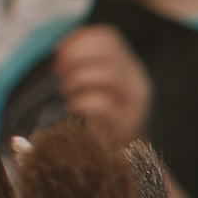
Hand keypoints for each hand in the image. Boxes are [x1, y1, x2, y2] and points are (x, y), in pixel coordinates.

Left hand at [52, 25, 150, 149]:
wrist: (129, 161)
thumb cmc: (105, 122)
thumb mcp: (101, 89)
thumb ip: (89, 67)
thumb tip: (61, 50)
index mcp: (131, 67)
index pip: (108, 37)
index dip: (78, 39)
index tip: (58, 53)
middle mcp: (138, 81)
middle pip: (108, 53)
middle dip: (75, 58)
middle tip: (59, 72)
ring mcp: (136, 104)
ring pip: (109, 74)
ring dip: (78, 78)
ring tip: (66, 91)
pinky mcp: (128, 126)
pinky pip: (103, 104)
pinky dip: (82, 101)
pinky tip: (73, 106)